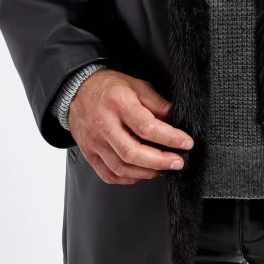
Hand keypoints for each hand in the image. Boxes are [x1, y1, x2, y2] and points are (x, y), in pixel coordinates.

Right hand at [67, 69, 193, 183]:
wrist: (78, 91)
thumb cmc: (109, 87)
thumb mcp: (137, 85)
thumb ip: (157, 103)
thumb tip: (176, 120)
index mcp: (118, 103)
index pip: (146, 127)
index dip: (170, 138)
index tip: (185, 142)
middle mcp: (104, 124)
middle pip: (133, 153)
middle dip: (160, 161)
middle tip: (177, 161)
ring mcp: (94, 142)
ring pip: (121, 168)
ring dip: (147, 172)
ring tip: (163, 168)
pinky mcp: (89, 154)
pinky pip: (109, 175)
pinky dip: (129, 178)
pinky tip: (142, 172)